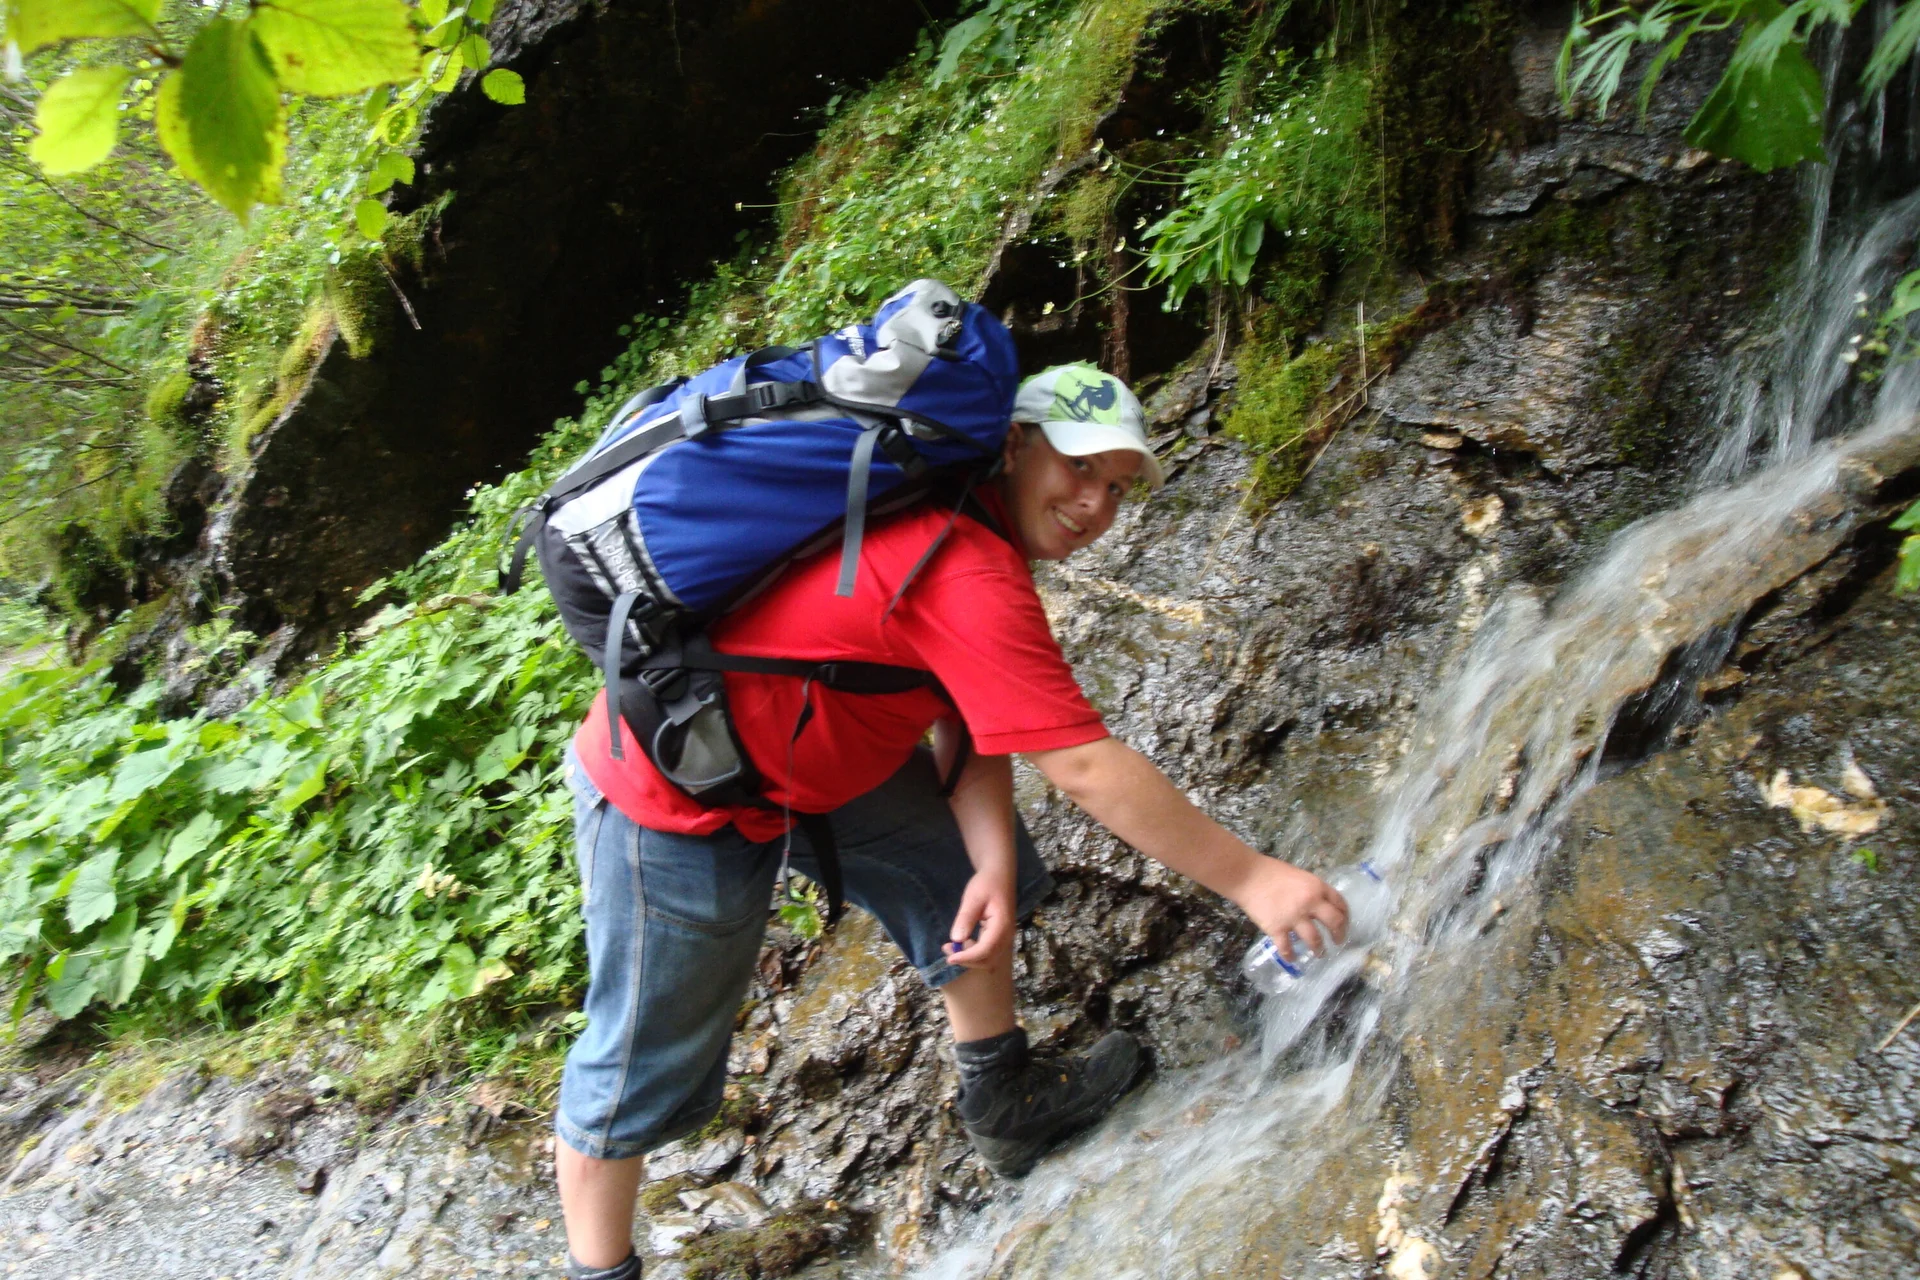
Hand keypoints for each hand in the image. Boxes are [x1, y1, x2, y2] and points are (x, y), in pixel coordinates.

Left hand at [944, 870, 1016, 968]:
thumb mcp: (973, 898)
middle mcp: (1006, 936)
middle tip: (947, 950)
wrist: (999, 875)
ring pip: (987, 958)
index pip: (985, 950)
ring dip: (969, 958)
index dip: (967, 957)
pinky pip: (986, 951)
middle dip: (967, 960)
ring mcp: (1003, 937)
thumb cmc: (986, 884)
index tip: (950, 958)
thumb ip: (966, 918)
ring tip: (950, 947)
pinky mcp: (998, 936)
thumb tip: (956, 939)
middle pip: (987, 959)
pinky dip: (972, 952)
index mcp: (1001, 926)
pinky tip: (960, 943)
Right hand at [1233, 858, 1347, 963]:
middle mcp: (1310, 903)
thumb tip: (1320, 906)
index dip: (1346, 917)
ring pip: (1315, 940)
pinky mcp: (1277, 928)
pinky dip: (1290, 956)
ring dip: (1319, 949)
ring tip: (1319, 953)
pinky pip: (1287, 948)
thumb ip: (1312, 891)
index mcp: (1317, 887)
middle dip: (1339, 935)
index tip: (1344, 925)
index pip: (1341, 904)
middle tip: (1338, 942)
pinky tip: (1292, 959)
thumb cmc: (1271, 872)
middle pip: (1334, 923)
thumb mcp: (1300, 876)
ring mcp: (1294, 917)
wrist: (1247, 875)